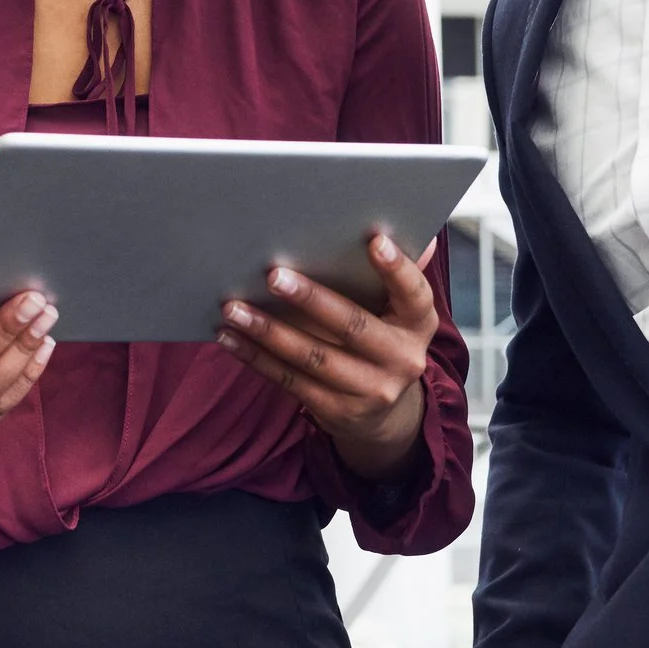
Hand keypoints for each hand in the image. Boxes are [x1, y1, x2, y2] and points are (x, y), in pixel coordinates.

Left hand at [216, 233, 441, 480]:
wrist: (383, 414)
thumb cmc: (381, 339)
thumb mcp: (397, 312)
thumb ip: (396, 276)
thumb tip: (408, 233)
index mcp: (418, 324)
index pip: (414, 293)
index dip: (397, 268)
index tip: (374, 241)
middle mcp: (402, 359)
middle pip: (353, 325)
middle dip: (311, 299)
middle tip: (273, 275)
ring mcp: (370, 390)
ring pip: (313, 357)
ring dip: (268, 331)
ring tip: (233, 309)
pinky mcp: (337, 411)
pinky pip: (290, 380)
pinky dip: (256, 357)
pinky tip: (230, 337)